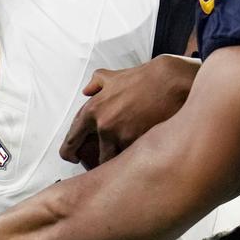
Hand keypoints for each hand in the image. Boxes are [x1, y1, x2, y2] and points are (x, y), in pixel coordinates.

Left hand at [61, 55, 200, 167]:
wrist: (170, 81)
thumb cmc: (144, 79)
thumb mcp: (113, 76)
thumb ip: (95, 83)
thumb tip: (86, 90)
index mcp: (93, 109)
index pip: (72, 138)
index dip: (69, 152)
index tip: (71, 157)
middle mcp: (104, 124)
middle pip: (95, 157)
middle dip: (100, 162)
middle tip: (106, 163)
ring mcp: (121, 135)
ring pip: (114, 162)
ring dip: (119, 163)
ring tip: (127, 162)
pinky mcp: (139, 142)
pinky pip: (132, 159)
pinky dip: (135, 159)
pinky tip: (141, 156)